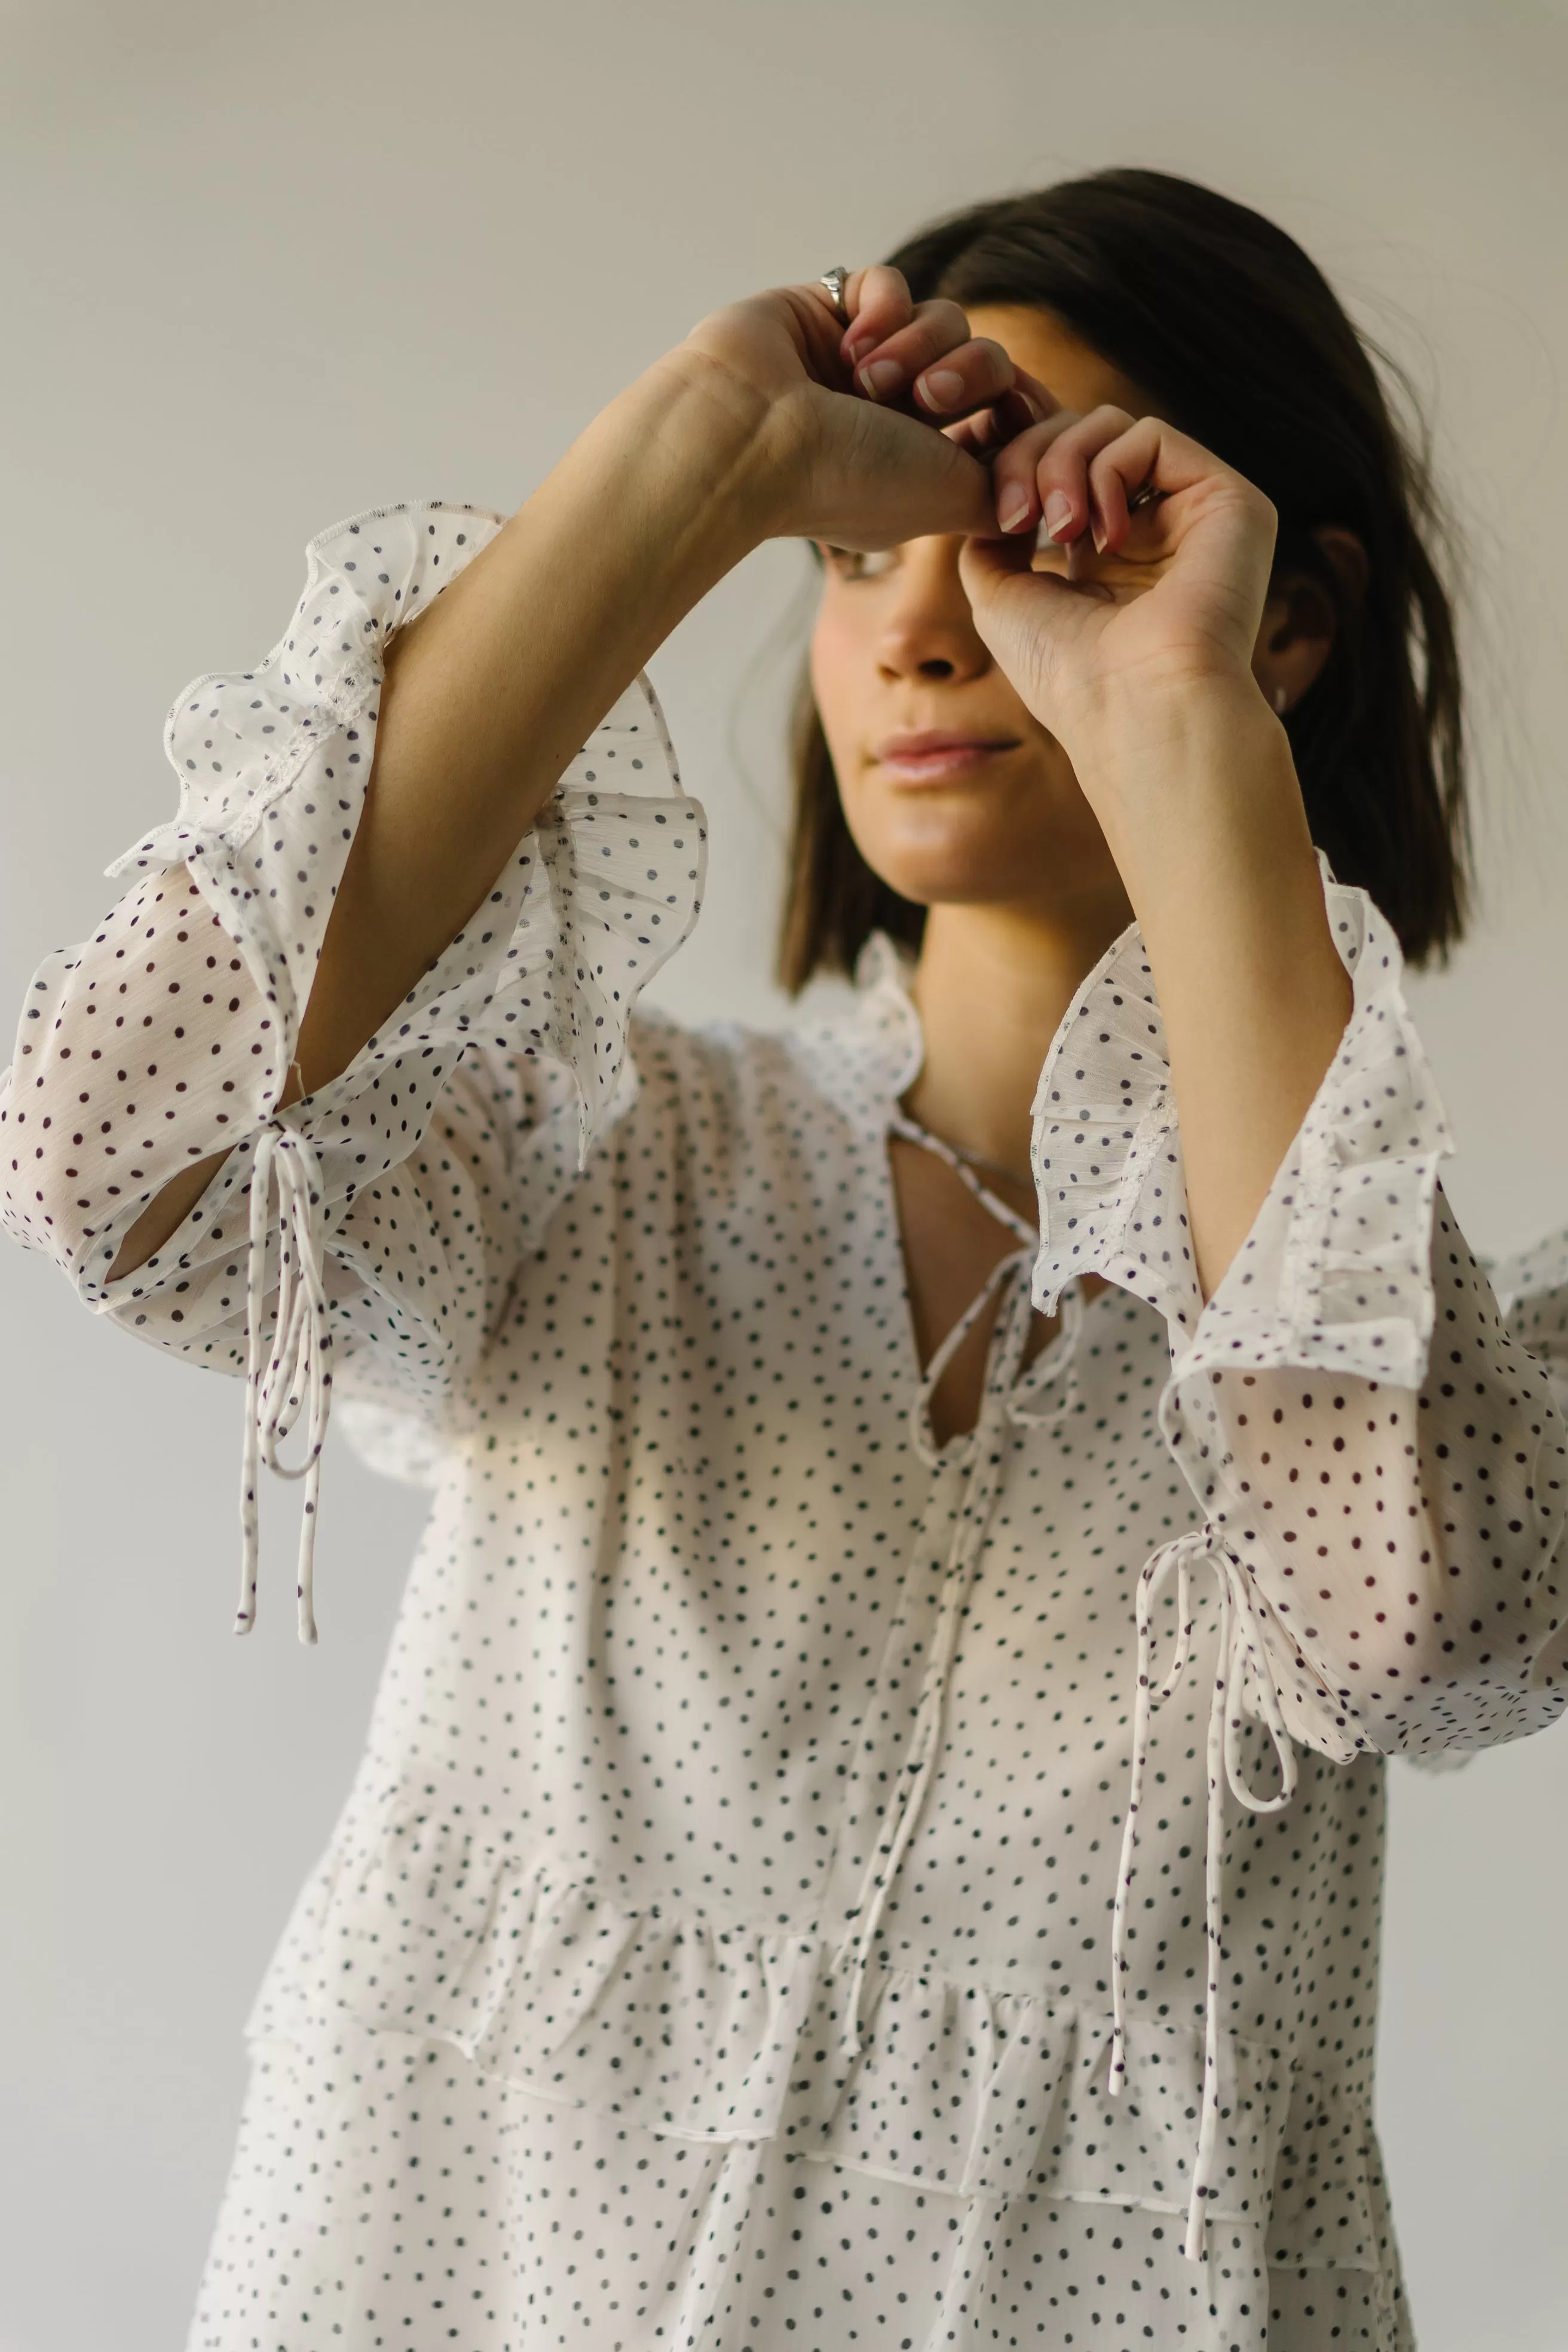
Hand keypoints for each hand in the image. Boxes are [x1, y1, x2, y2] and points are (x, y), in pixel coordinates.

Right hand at [671, 265, 1049, 553]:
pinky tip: (847, 342)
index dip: (1014, 413)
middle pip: (988, 362)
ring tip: (868, 377)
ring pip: (948, 317)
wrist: (751, 437)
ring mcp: (864, 363)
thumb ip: (1008, 486)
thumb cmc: (843, 479)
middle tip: (923, 400)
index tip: (1001, 424)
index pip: (1003, 419)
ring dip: (919, 344)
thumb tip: (1040, 486)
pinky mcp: (832, 311)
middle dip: (967, 375)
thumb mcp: (952, 501)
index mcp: (923, 465)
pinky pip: (894, 283)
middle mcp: (896, 416)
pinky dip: (881, 309)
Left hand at [949, 398, 1280, 761]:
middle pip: (1078, 435)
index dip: (1013, 469)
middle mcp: (1153, 529)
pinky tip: (1101, 533)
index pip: (1056, 468)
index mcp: (1105, 555)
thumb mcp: (1000, 595)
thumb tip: (992, 485)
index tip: (991, 517)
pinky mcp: (1228, 499)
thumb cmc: (1067, 675)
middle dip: (1028, 459)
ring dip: (1061, 462)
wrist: (1136, 710)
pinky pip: (1151, 435)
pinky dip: (1106, 469)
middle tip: (1014, 517)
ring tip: (1057, 527)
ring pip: (1111, 427)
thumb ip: (992, 533)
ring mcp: (1192, 512)